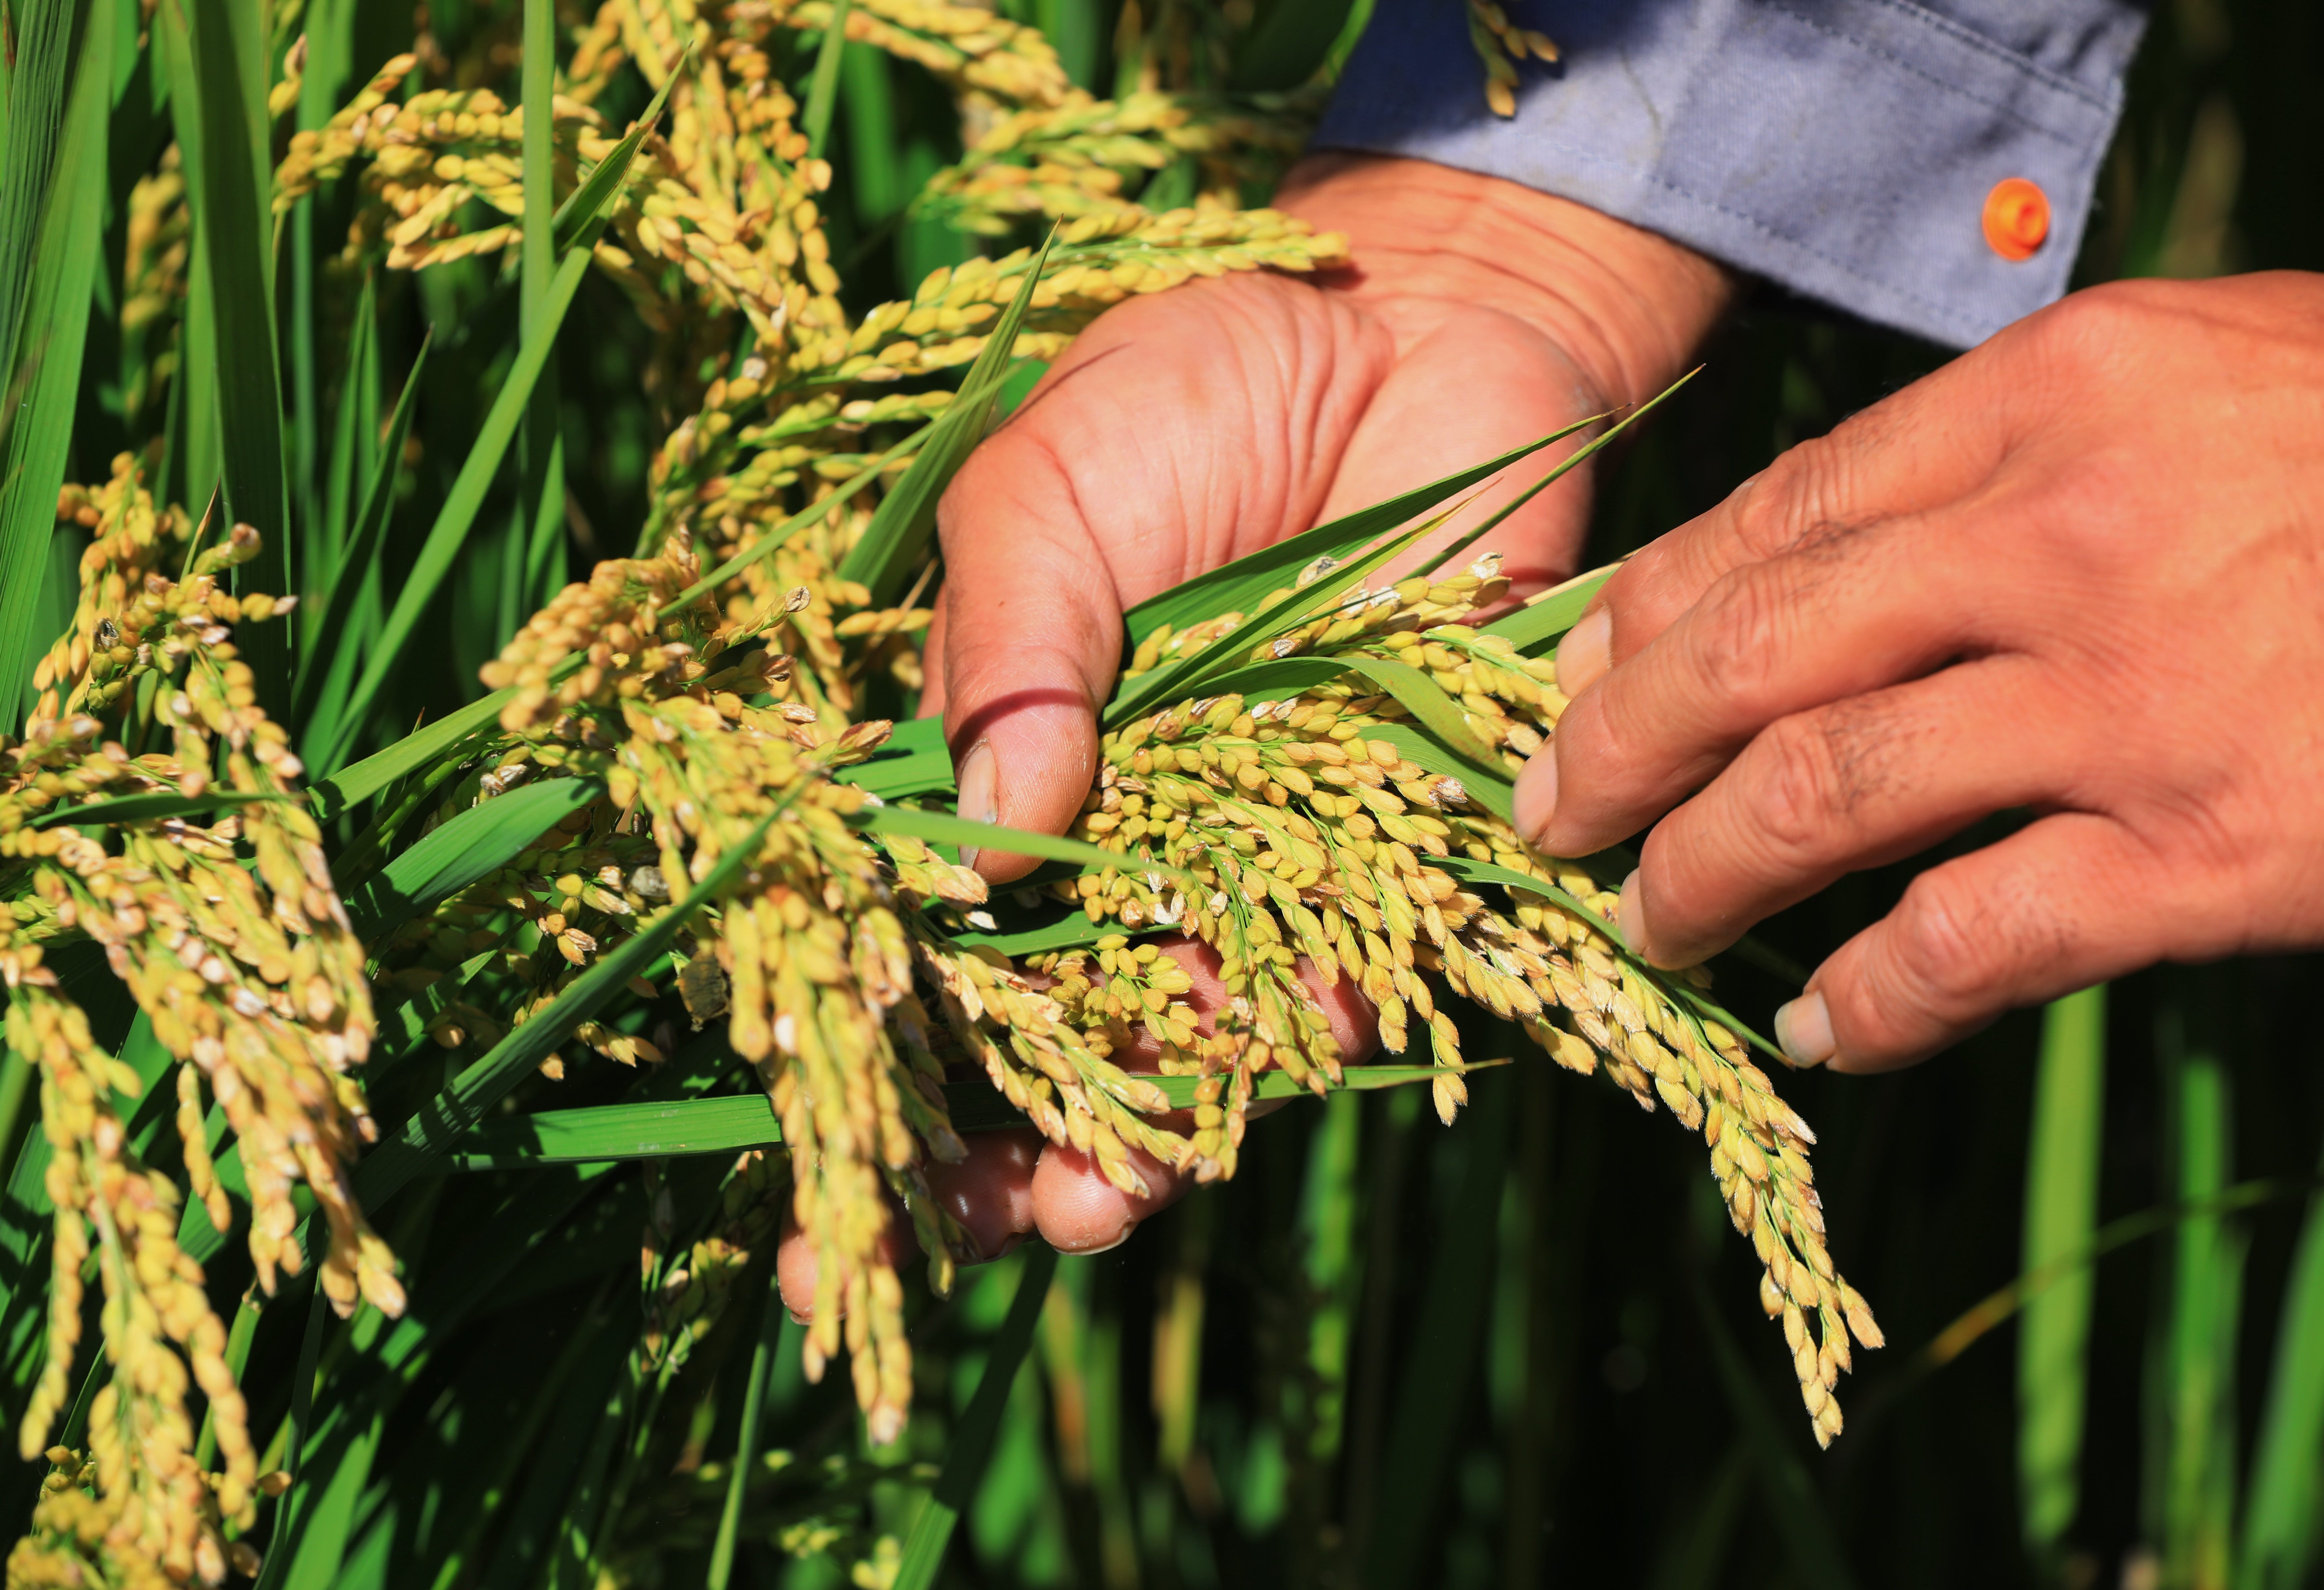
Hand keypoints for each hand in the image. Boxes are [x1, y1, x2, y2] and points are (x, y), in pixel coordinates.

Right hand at [771, 159, 1734, 1314]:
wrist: (1410, 336)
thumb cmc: (1191, 389)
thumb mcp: (1043, 486)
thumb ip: (1010, 649)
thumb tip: (996, 832)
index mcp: (998, 768)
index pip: (915, 948)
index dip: (873, 1082)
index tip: (832, 1215)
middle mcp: (1114, 841)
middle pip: (1047, 1039)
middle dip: (1014, 1160)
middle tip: (1001, 1221)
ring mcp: (1245, 854)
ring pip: (1190, 1041)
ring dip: (1153, 1130)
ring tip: (1110, 1193)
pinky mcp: (1380, 842)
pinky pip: (1347, 968)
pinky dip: (1314, 1021)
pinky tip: (1288, 1048)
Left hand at [1517, 273, 2323, 1072]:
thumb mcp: (2222, 380)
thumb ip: (2042, 447)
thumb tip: (1853, 550)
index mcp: (2071, 393)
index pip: (1784, 512)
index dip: (1651, 611)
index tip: (1574, 680)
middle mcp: (2078, 534)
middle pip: (1757, 653)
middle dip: (1617, 749)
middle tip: (1543, 820)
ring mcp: (2142, 699)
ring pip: (1825, 798)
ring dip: (1703, 876)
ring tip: (1647, 930)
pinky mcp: (2220, 850)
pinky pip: (1972, 940)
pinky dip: (1869, 1000)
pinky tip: (1816, 1031)